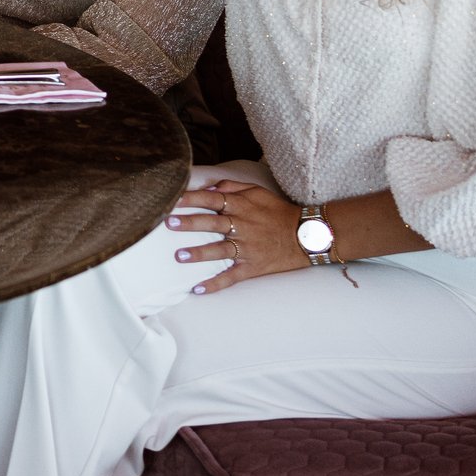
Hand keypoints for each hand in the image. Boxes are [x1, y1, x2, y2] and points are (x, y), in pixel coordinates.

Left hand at [165, 178, 305, 294]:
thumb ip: (231, 186)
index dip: (191, 198)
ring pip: (220, 250)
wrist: (307, 236)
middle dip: (190, 223)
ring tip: (179, 256)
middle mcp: (242, 226)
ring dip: (199, 253)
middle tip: (168, 222)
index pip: (211, 199)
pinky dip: (215, 284)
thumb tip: (207, 187)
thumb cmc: (278, 211)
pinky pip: (232, 276)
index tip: (171, 199)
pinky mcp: (253, 266)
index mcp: (241, 206)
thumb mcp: (257, 192)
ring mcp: (247, 248)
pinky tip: (198, 289)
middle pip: (212, 222)